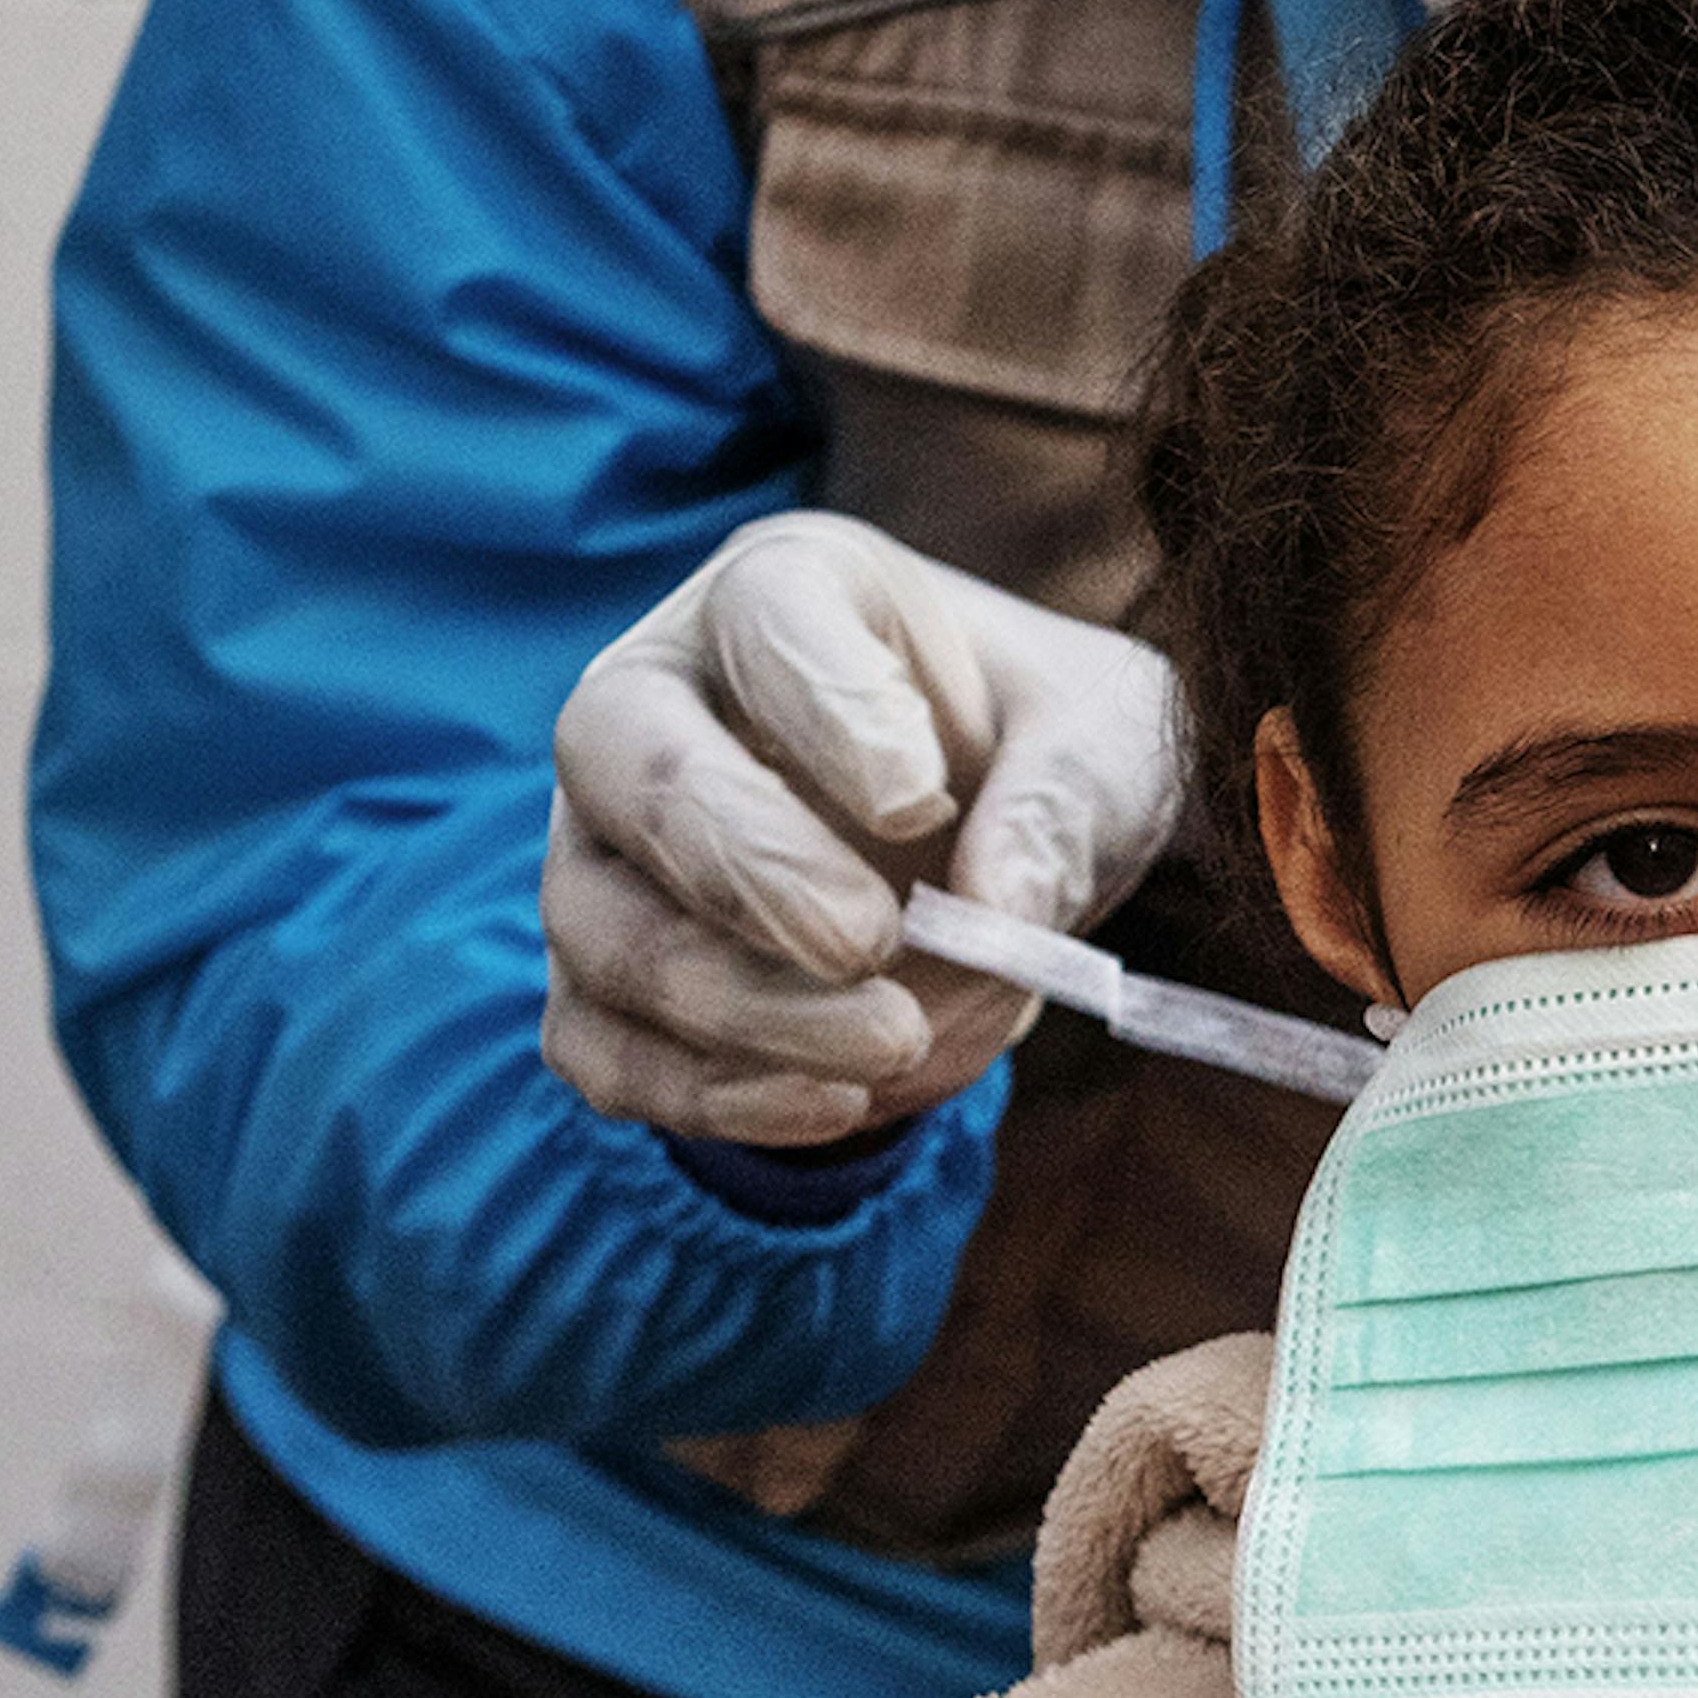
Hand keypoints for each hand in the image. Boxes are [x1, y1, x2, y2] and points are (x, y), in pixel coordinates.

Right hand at [540, 513, 1178, 1148]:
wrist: (979, 855)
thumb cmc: (1031, 754)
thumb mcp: (1101, 746)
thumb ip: (1064, 801)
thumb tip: (1001, 910)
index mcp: (781, 591)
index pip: (764, 617)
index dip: (828, 710)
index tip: (918, 801)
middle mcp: (653, 699)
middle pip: (625, 760)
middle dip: (744, 865)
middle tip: (866, 944)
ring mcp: (602, 846)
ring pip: (604, 924)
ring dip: (741, 1006)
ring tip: (895, 1041)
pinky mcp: (596, 978)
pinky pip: (601, 1047)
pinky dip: (709, 1092)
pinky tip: (834, 1106)